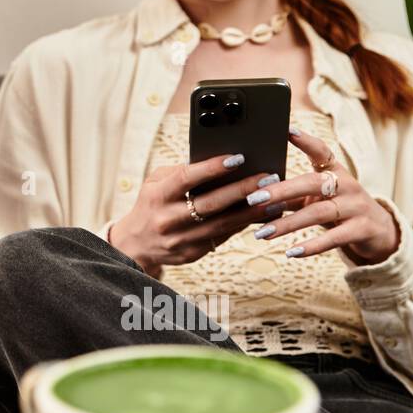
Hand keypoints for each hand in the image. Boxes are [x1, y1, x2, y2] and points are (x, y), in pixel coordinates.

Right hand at [108, 153, 289, 277]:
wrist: (136, 243)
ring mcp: (180, 240)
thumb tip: (217, 163)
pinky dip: (243, 225)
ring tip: (275, 198)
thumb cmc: (152, 203)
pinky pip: (222, 237)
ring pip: (222, 225)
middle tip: (267, 178)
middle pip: (210, 204)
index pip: (186, 179)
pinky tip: (263, 216)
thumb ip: (180, 172)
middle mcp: (167, 219)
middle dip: (241, 190)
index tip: (238, 158)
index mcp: (157, 195)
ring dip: (251, 211)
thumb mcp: (155, 182)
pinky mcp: (191, 254)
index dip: (212, 168)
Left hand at [245, 128, 400, 265]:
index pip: (321, 151)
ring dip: (288, 224)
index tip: (287, 130)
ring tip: (262, 233)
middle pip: (312, 183)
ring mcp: (357, 206)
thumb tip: (253, 194)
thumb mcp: (317, 198)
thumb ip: (291, 194)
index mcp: (335, 171)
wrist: (379, 232)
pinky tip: (291, 252)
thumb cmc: (337, 208)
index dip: (306, 141)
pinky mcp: (363, 229)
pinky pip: (335, 237)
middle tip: (253, 198)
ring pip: (319, 213)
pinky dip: (312, 246)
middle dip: (281, 190)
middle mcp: (347, 184)